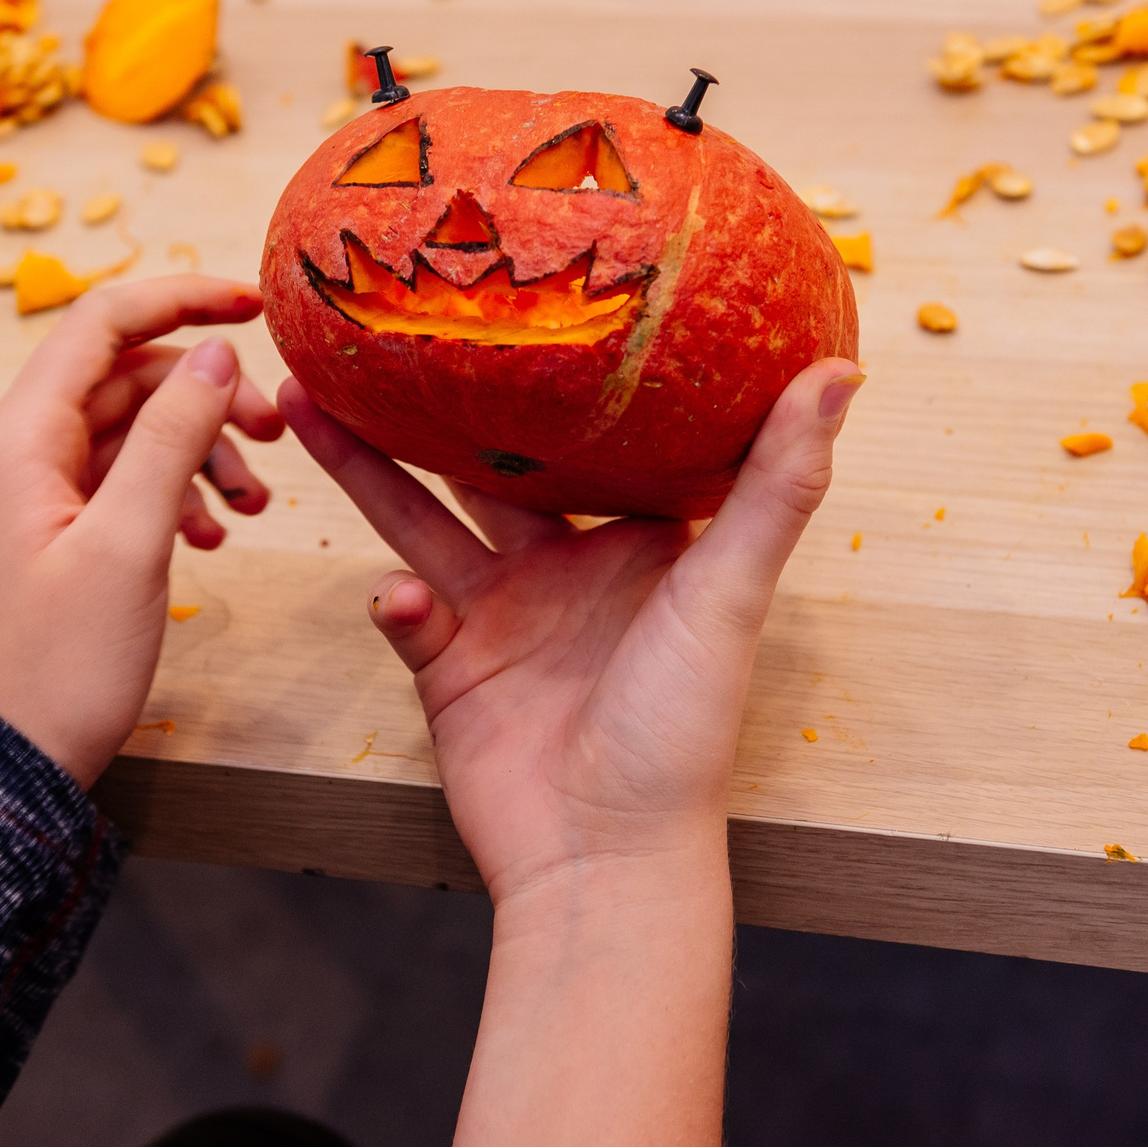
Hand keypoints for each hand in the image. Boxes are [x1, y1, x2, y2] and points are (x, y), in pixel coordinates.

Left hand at [0, 276, 281, 786]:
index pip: (100, 323)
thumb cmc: (55, 670)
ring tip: (248, 508)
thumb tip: (214, 354)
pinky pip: (109, 483)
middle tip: (274, 438)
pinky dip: (165, 493)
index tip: (254, 306)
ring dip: (194, 453)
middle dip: (204, 399)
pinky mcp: (33, 535)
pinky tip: (207, 536)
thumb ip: (173, 437)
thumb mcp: (130, 545)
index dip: (182, 300)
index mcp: (11, 441)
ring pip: (122, 434)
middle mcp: (2, 454)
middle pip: (120, 380)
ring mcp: (14, 496)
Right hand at [278, 357, 863, 902]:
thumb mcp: (731, 590)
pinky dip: (393, 601)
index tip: (515, 283)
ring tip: (306, 402)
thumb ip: (776, 483)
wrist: (604, 862)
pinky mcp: (449, 667)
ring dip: (367, 469)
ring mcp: (502, 613)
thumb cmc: (683, 731)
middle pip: (483, 463)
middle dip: (430, 403)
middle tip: (372, 329)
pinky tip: (396, 601)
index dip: (553, 365)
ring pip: (420, 518)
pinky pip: (405, 610)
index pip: (592, 430)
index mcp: (641, 537)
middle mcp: (567, 564)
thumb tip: (841, 371)